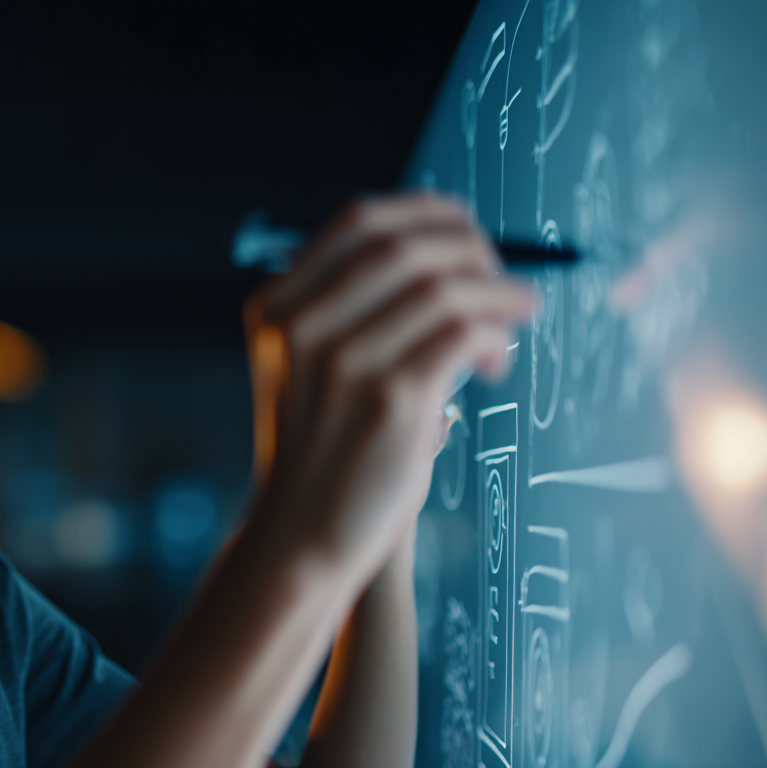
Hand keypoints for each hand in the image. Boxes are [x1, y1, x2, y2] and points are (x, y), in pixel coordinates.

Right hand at [244, 193, 534, 584]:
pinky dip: (495, 334)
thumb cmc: (322, 449)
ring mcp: (344, 359)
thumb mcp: (310, 367)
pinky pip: (463, 331)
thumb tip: (447, 252)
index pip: (359, 220)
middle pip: (406, 245)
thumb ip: (351, 310)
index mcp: (278, 306)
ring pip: (444, 287)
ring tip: (516, 321)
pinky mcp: (391, 397)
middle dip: (472, 252)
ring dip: (497, 296)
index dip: (425, 211)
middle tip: (506, 282)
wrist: (302, 535)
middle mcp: (303, 324)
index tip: (466, 227)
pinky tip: (494, 361)